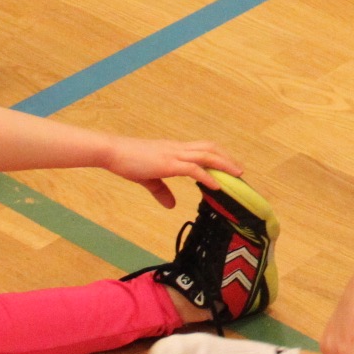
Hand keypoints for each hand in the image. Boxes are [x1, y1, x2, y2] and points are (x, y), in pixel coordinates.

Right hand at [100, 137, 242, 206]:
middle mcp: (178, 149)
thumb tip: (171, 205)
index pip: (202, 148)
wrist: (113, 152)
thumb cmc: (128, 161)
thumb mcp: (148, 178)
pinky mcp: (168, 164)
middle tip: (240, 171)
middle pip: (210, 148)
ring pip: (206, 155)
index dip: (218, 155)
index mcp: (174, 150)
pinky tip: (217, 185)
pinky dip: (207, 176)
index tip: (229, 166)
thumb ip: (161, 191)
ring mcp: (174, 155)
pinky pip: (193, 169)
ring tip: (237, 175)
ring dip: (224, 164)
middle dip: (227, 158)